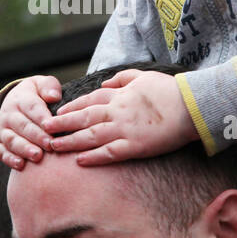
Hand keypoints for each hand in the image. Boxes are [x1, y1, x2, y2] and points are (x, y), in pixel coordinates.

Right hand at [0, 76, 61, 169]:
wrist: (16, 103)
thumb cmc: (37, 96)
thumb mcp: (41, 85)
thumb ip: (49, 87)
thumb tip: (54, 97)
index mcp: (21, 99)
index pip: (32, 107)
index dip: (42, 118)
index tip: (53, 128)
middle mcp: (8, 114)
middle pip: (22, 126)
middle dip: (36, 136)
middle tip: (50, 145)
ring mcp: (2, 129)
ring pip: (12, 140)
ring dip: (24, 149)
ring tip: (37, 156)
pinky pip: (2, 152)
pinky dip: (10, 159)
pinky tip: (21, 165)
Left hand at [45, 69, 198, 164]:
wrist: (192, 106)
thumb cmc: (170, 90)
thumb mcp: (144, 76)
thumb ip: (122, 78)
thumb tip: (105, 83)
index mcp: (120, 95)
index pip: (89, 100)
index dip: (72, 107)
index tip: (58, 112)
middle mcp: (118, 112)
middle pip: (84, 118)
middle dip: (63, 124)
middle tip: (44, 129)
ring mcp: (125, 130)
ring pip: (91, 136)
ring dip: (71, 142)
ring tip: (54, 146)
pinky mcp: (135, 147)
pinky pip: (110, 153)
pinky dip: (94, 157)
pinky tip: (80, 161)